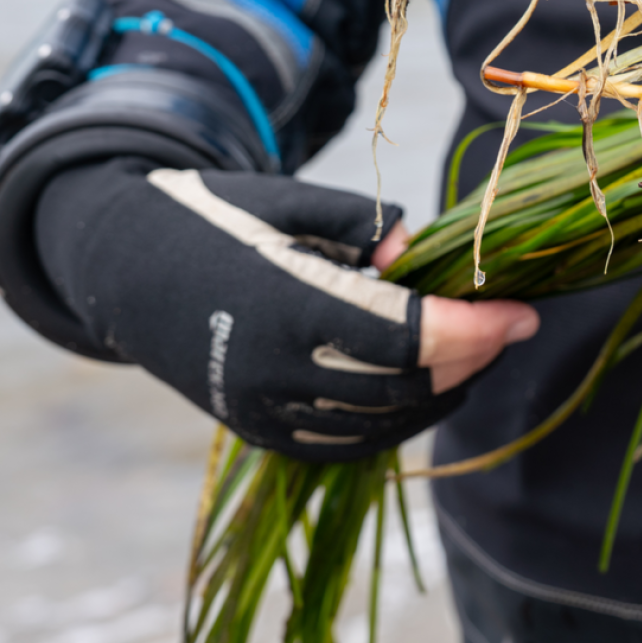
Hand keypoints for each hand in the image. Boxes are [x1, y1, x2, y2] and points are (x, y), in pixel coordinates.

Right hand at [35, 158, 536, 459]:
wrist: (118, 267)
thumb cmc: (214, 215)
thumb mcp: (288, 200)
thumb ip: (361, 226)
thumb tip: (417, 257)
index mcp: (289, 302)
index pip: (411, 336)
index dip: (477, 329)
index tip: (523, 311)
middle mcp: (276, 368)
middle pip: (407, 384)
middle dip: (473, 358)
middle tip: (509, 326)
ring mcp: (264, 409)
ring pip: (384, 421)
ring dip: (444, 391)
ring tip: (479, 352)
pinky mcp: (259, 431)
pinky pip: (348, 442)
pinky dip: (399, 420)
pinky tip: (429, 388)